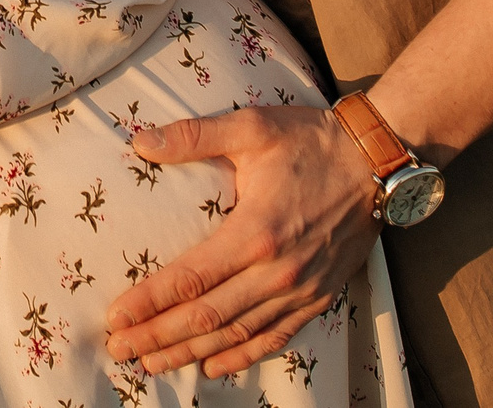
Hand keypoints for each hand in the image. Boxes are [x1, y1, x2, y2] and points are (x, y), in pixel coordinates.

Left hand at [104, 107, 379, 377]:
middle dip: (158, 336)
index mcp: (254, 232)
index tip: (116, 317)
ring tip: (153, 363)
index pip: (189, 279)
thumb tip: (141, 142)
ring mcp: (300, 290)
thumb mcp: (251, 126)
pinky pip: (275, 337)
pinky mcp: (319, 297)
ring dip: (191, 353)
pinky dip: (242, 356)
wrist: (376, 160)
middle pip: (206, 317)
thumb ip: (195, 136)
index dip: (149, 302)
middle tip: (120, 349)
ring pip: (236, 334)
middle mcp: (277, 271)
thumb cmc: (310, 141)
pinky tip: (213, 367)